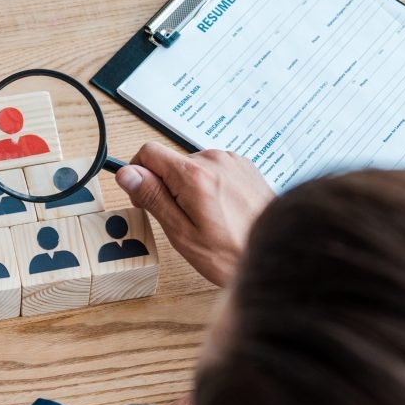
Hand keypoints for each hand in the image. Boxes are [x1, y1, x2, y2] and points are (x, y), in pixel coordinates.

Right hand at [115, 143, 274, 286]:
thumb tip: (127, 174)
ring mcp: (232, 162)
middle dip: (166, 187)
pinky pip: (212, 171)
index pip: (148, 153)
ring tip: (205, 219)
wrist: (277, 251)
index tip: (144, 198)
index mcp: (194, 175)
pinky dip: (208, 187)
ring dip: (188, 188)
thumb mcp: (181, 232)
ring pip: (191, 167)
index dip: (138, 175)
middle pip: (170, 162)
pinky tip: (220, 212)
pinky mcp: (244, 167)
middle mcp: (214, 160)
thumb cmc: (230, 252)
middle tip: (179, 220)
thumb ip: (153, 198)